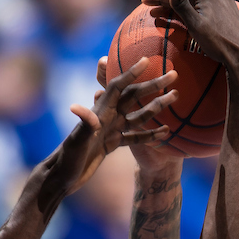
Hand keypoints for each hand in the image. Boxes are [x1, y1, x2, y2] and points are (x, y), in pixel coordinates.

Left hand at [31, 59, 177, 218]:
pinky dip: (150, 133)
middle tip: (174, 75)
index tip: (147, 60)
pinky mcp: (112, 144)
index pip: (118, 87)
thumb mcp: (77, 143)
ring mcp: (111, 131)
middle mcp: (107, 118)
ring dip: (157, 106)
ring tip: (175, 97)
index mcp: (100, 113)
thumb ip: (83, 125)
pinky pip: (135, 136)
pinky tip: (165, 131)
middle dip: (153, 85)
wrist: (62, 179)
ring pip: (139, 115)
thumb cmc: (66, 160)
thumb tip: (79, 107)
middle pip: (134, 97)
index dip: (131, 72)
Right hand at [129, 0, 238, 71]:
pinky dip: (188, 11)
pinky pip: (201, 8)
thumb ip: (183, 7)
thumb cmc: (219, 44)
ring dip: (173, 6)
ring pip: (191, 1)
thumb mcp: (197, 27)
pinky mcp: (226, 10)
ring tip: (154, 9)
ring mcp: (221, 0)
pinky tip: (181, 16)